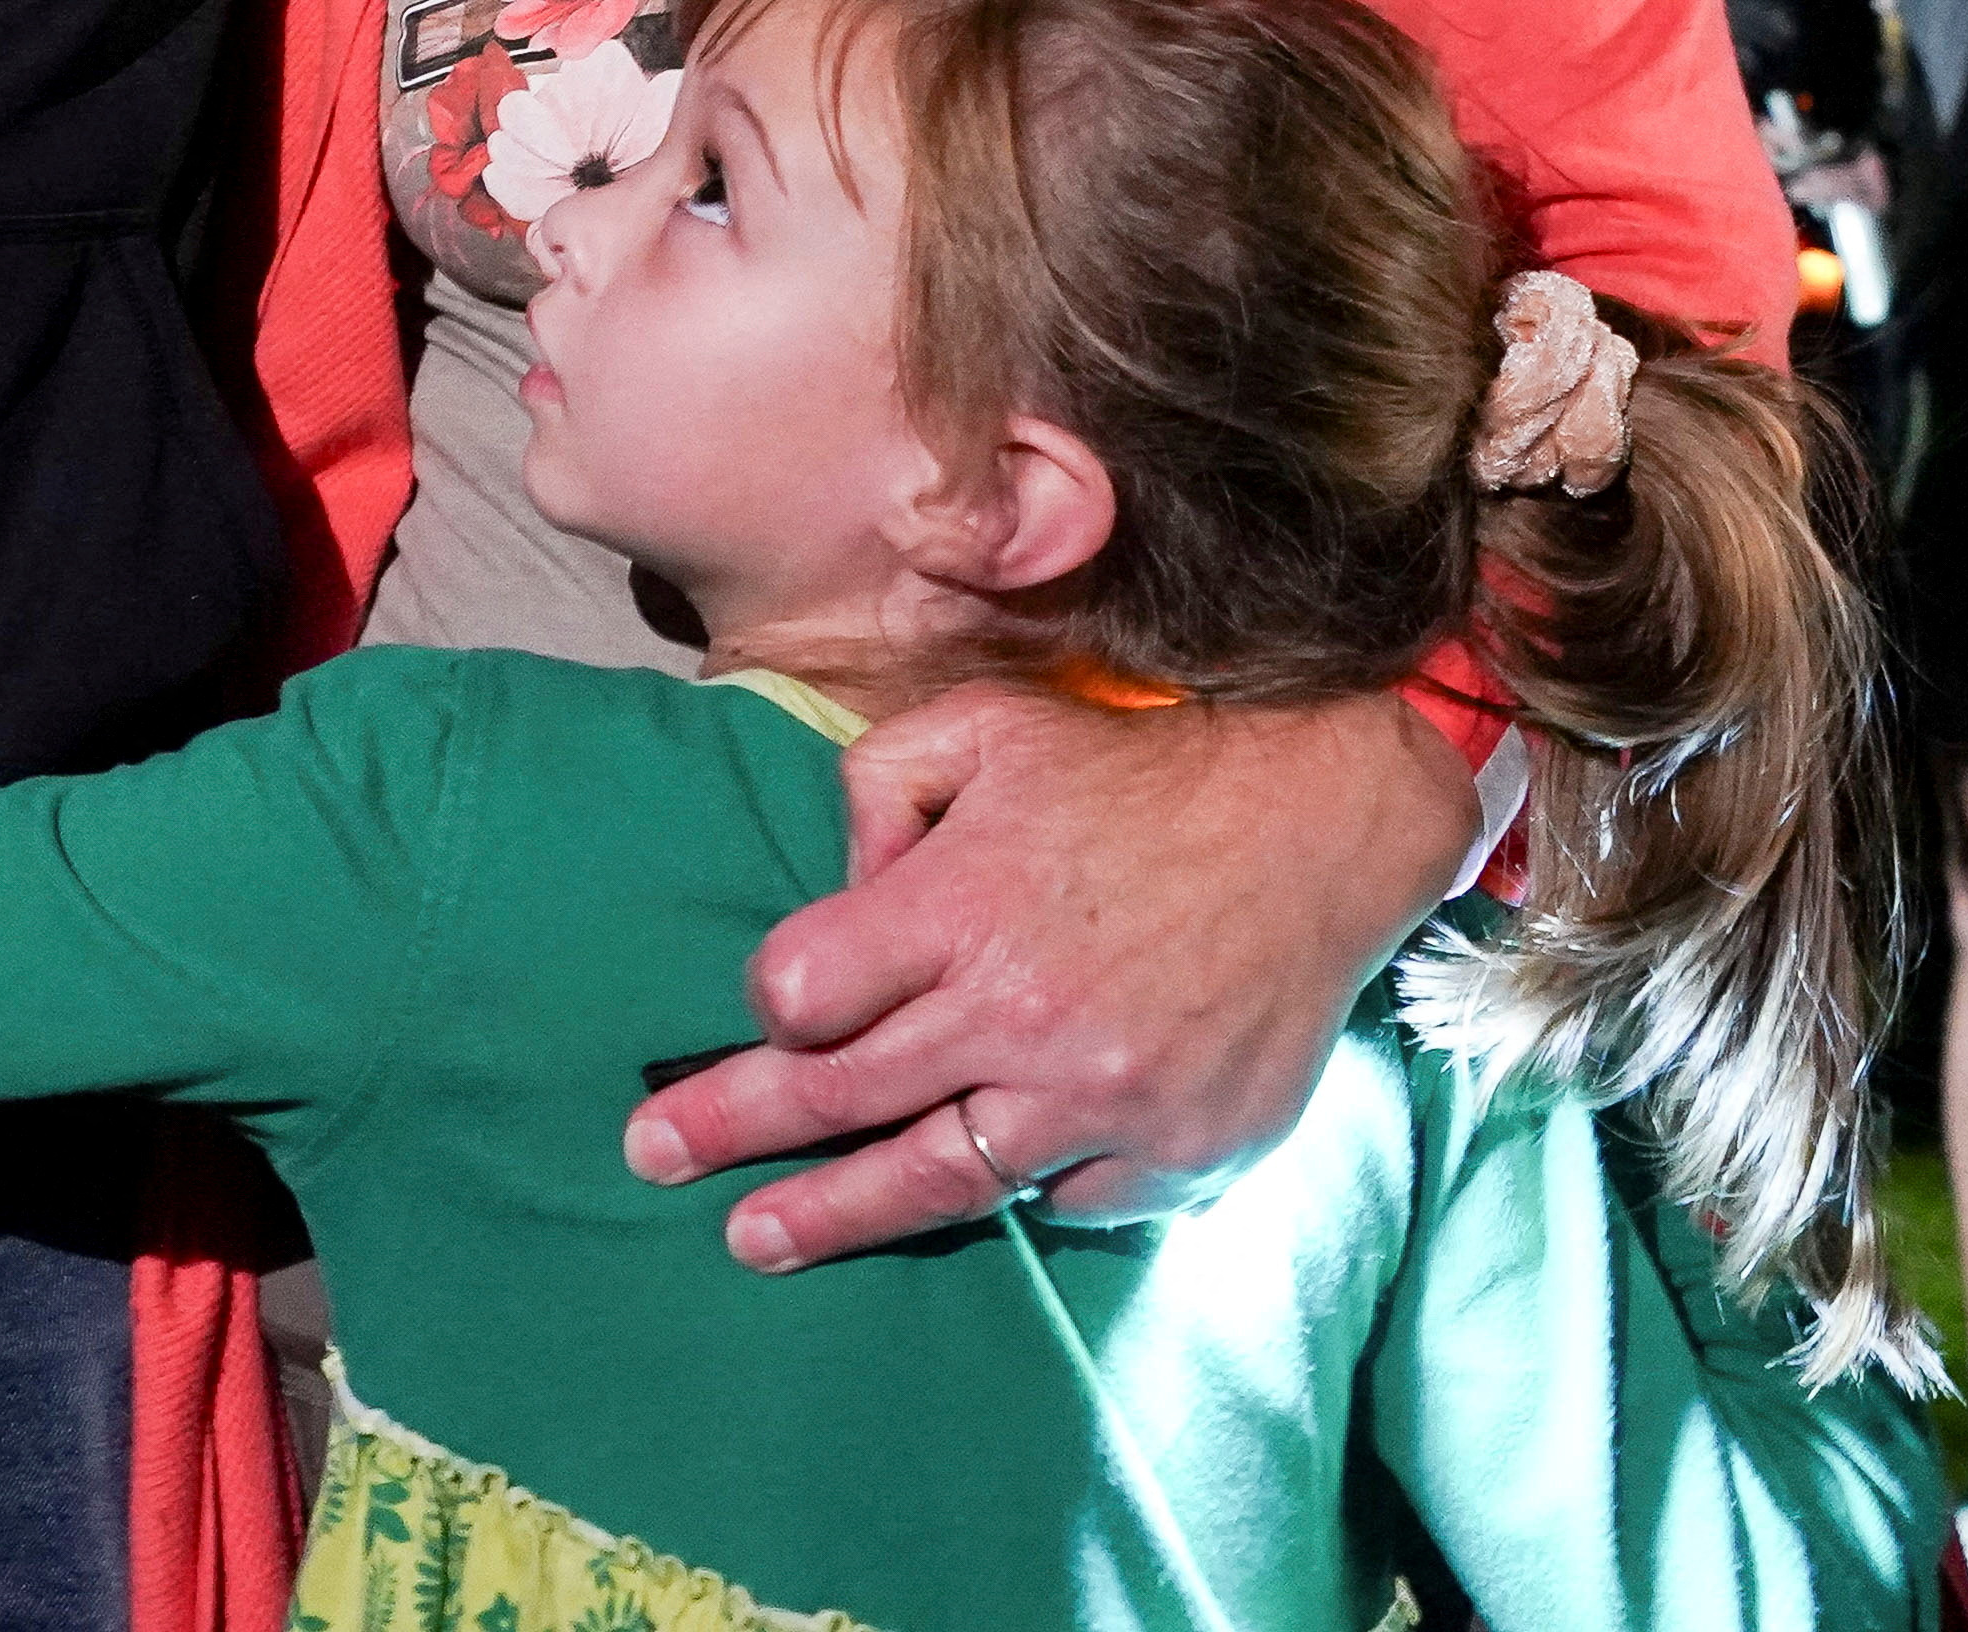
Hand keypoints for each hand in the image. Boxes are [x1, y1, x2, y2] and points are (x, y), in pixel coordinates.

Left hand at [619, 681, 1477, 1268]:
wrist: (1317, 829)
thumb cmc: (1133, 773)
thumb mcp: (987, 728)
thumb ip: (879, 787)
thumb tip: (834, 884)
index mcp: (963, 904)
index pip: (805, 991)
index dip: (774, 1003)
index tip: (770, 1011)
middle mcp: (1022, 1011)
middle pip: (840, 1098)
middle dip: (728, 1129)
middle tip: (651, 1158)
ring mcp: (1100, 1094)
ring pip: (935, 1179)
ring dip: (832, 1217)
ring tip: (752, 1240)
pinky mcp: (1172, 1152)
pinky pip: (1060, 1196)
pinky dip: (1013, 1189)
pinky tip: (967, 1189)